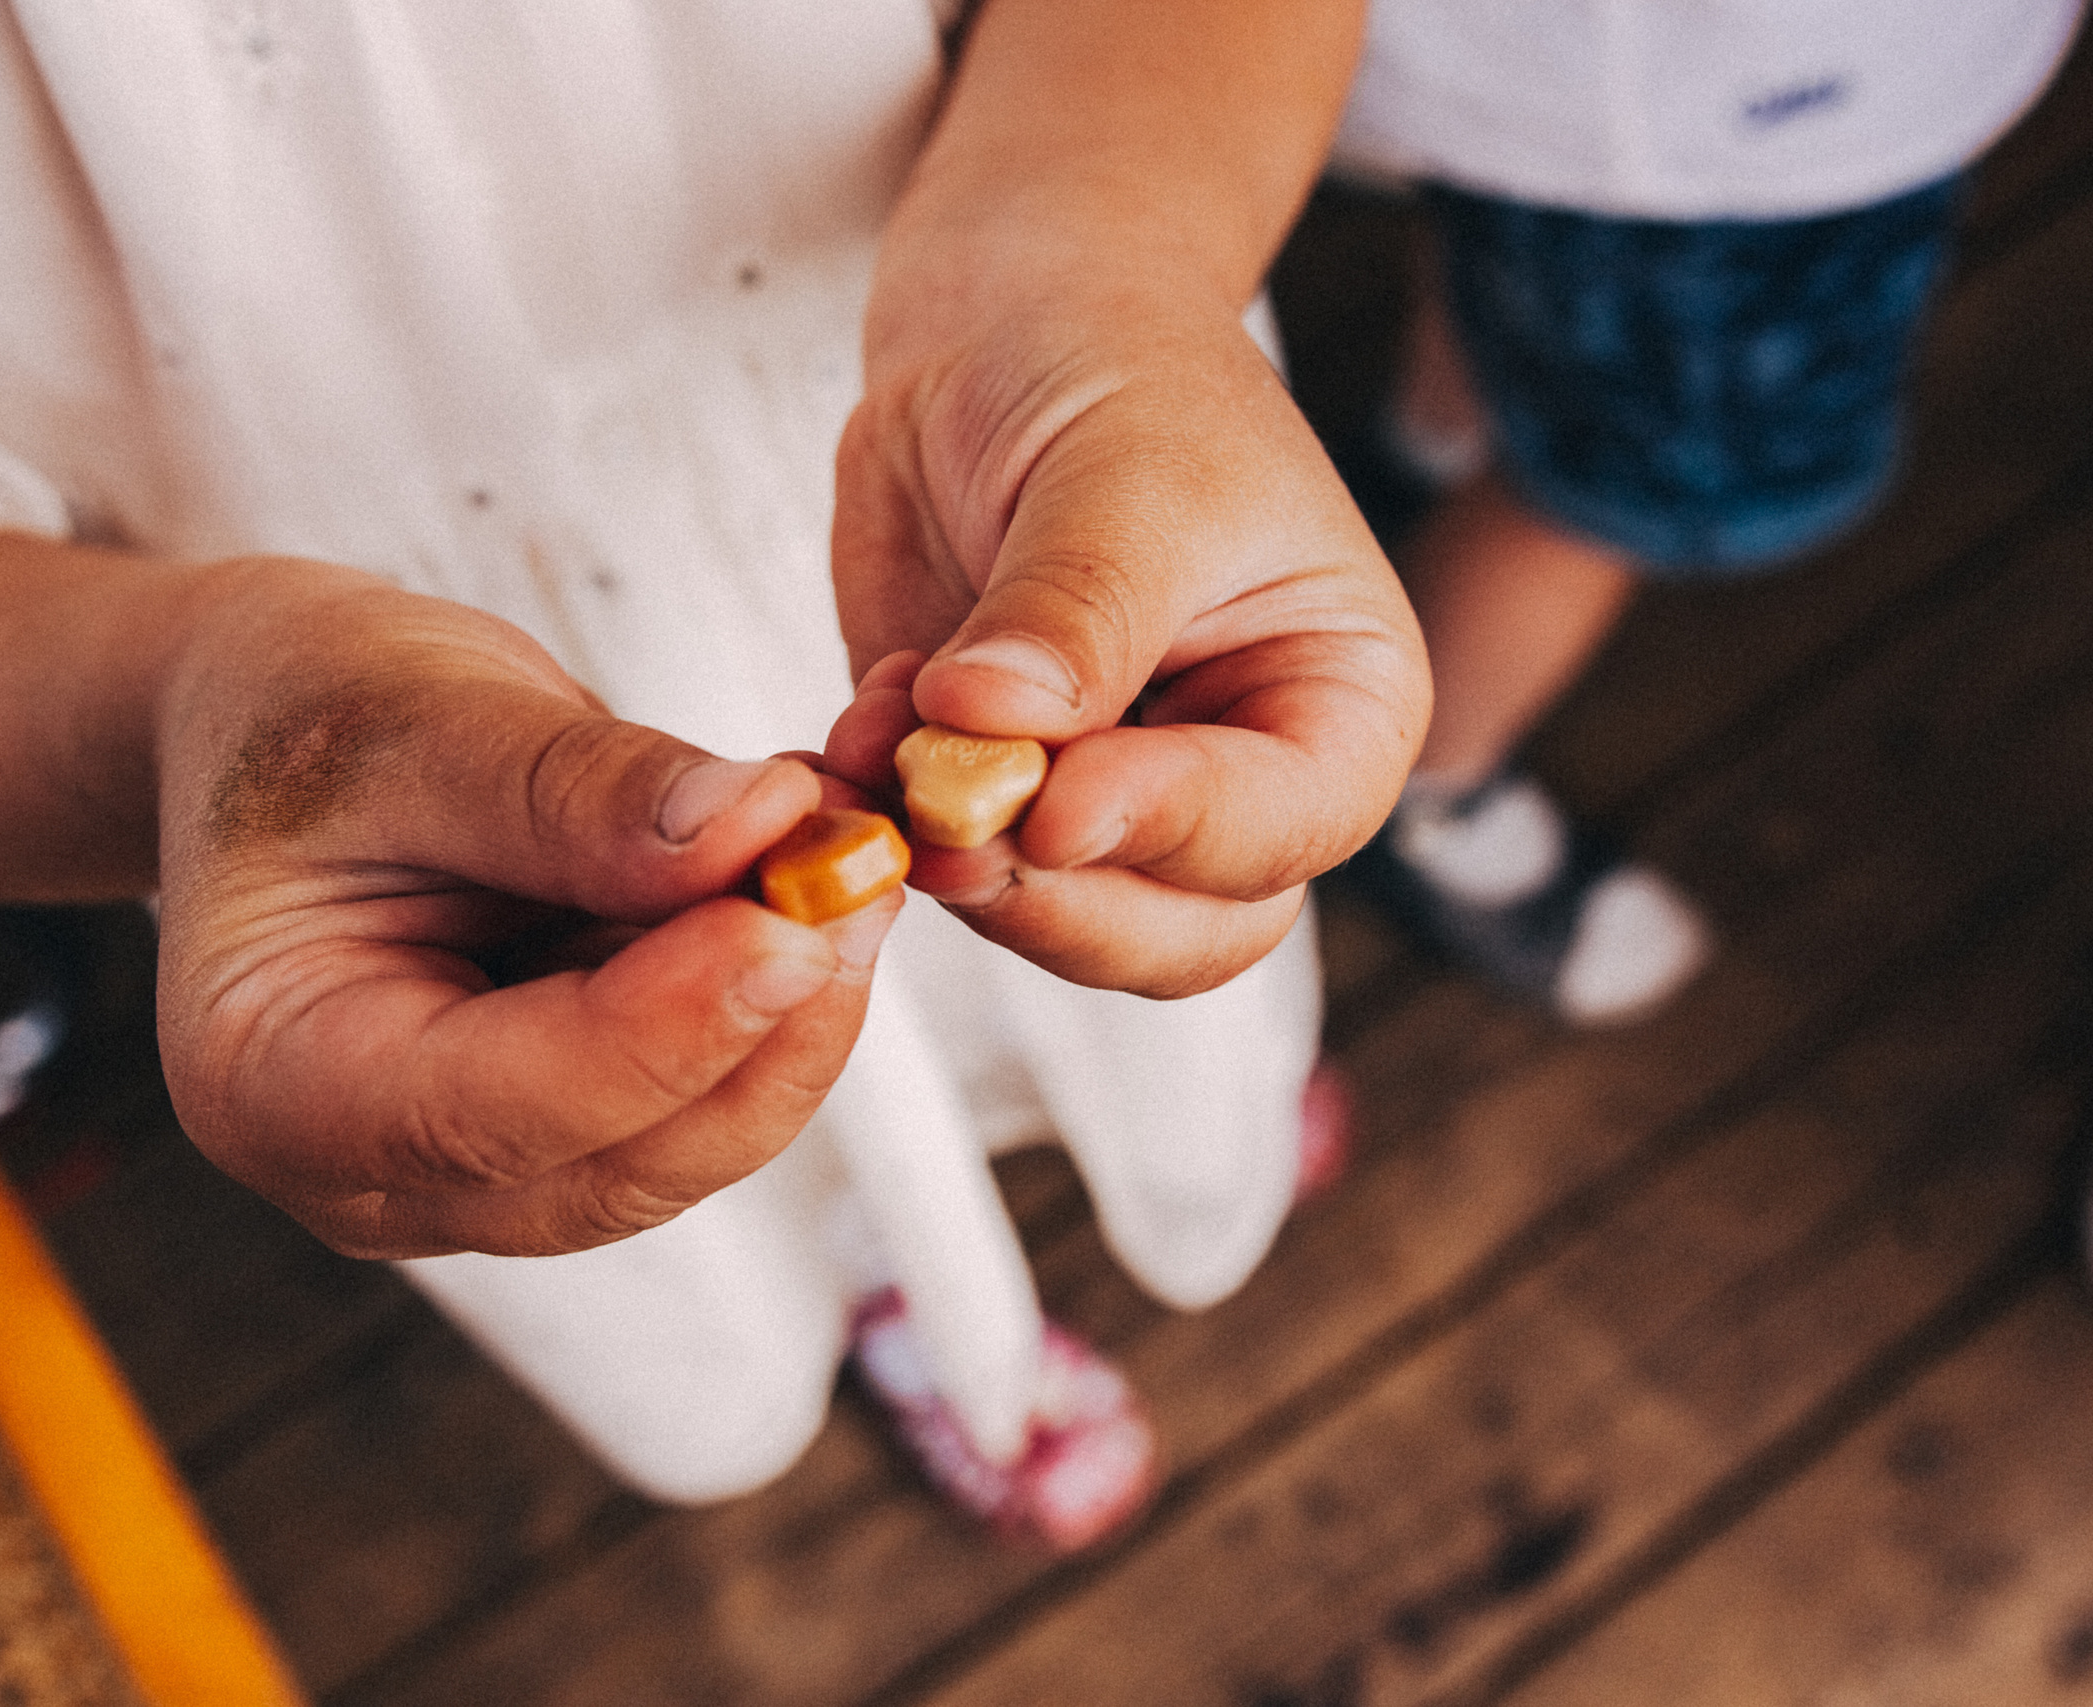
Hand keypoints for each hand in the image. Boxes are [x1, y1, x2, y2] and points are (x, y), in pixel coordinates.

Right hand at [154, 566, 897, 1257]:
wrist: (285, 719)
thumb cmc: (301, 707)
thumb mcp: (410, 712)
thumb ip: (572, 789)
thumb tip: (758, 830)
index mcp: (275, 1085)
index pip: (487, 1112)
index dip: (657, 1035)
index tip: (787, 929)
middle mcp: (379, 1170)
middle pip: (617, 1163)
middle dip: (762, 1028)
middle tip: (861, 872)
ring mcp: (483, 1165)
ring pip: (691, 1137)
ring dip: (793, 1001)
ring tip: (848, 844)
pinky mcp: (576, 1122)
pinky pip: (709, 1085)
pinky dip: (777, 981)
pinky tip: (812, 863)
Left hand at [826, 219, 1428, 998]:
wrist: (1006, 322)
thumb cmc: (1118, 366)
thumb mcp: (1127, 474)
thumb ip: (1076, 615)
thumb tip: (995, 731)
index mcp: (1336, 708)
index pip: (1280, 833)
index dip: (1168, 836)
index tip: (1054, 804)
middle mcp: (1233, 780)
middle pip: (1173, 932)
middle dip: (1051, 900)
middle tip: (943, 830)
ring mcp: (1103, 798)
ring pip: (1048, 917)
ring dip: (947, 858)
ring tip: (881, 735)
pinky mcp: (984, 794)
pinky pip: (935, 860)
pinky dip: (878, 822)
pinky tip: (846, 737)